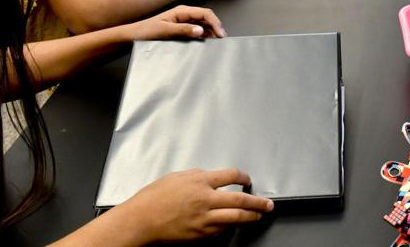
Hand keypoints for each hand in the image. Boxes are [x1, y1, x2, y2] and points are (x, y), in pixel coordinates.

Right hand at [115, 169, 272, 241]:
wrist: (141, 220)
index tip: (247, 179)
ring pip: (235, 217)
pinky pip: (219, 230)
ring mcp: (203, 219)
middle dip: (258, 202)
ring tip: (259, 215)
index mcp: (200, 181)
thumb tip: (211, 178)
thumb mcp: (178, 177)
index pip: (230, 176)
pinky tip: (232, 224)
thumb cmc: (153, 198)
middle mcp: (205, 199)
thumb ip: (198, 177)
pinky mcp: (199, 234)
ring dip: (250, 216)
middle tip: (268, 204)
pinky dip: (228, 226)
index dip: (243, 176)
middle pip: (240, 199)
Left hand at [126, 5, 225, 40]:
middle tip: (222, 39)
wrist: (134, 36)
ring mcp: (184, 22)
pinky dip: (204, 35)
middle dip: (216, 27)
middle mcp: (184, 15)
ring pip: (203, 24)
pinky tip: (207, 41)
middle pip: (206, 18)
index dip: (215, 22)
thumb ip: (184, 30)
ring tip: (217, 41)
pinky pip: (197, 30)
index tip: (220, 33)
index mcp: (182, 11)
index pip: (205, 13)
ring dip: (211, 31)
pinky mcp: (182, 29)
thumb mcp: (165, 31)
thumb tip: (201, 30)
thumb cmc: (146, 31)